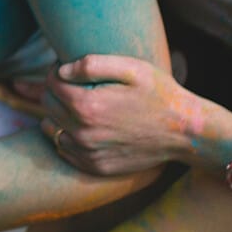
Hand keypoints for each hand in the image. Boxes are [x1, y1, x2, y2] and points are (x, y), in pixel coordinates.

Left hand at [41, 54, 231, 174]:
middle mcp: (83, 133)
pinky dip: (68, 136)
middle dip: (56, 91)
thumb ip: (92, 64)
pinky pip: (64, 149)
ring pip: (51, 129)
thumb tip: (61, 69)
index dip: (57, 71)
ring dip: (58, 115)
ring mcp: (88, 154)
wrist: (184, 133)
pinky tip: (86, 126)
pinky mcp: (95, 167)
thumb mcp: (132, 68)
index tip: (71, 69)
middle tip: (76, 85)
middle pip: (48, 105)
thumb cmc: (159, 94)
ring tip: (79, 105)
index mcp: (87, 106)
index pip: (51, 83)